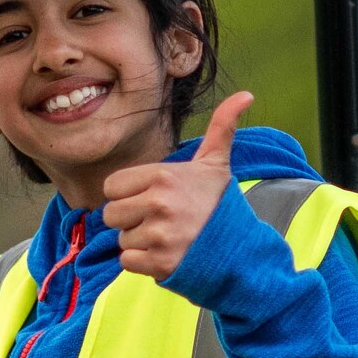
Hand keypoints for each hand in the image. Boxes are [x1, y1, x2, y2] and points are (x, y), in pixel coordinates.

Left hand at [98, 89, 253, 281]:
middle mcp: (159, 204)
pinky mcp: (160, 263)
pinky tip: (165, 254)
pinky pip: (128, 261)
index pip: (112, 186)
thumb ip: (221, 127)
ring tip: (167, 237)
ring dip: (139, 242)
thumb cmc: (218, 204)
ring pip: (121, 239)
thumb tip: (245, 94)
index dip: (128, 194)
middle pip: (111, 214)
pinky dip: (142, 263)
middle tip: (160, 220)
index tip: (153, 198)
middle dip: (131, 219)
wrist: (241, 249)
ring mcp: (160, 235)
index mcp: (163, 176)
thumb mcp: (216, 163)